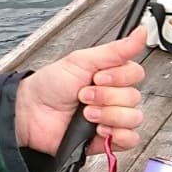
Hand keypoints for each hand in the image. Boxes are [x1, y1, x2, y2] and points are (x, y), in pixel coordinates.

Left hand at [14, 27, 145, 156]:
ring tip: (86, 113)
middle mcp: (113, 97)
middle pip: (134, 97)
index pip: (135, 74)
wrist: (30, 111)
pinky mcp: (106, 139)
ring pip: (134, 118)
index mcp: (110, 76)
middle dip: (106, 96)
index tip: (97, 77)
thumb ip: (114, 50)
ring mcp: (111, 118)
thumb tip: (141, 32)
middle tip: (83, 96)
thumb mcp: (81, 60)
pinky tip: (98, 129)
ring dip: (109, 115)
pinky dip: (116, 134)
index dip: (119, 77)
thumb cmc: (50, 84)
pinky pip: (130, 140)